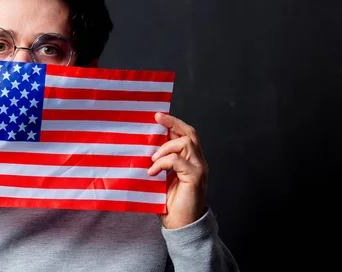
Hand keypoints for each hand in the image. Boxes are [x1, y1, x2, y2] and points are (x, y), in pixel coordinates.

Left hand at [148, 113, 207, 228]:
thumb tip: (141, 151)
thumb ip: (158, 164)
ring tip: (152, 160)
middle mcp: (198, 162)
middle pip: (190, 133)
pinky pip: (178, 160)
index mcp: (191, 160)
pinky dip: (162, 162)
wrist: (180, 226)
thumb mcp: (161, 179)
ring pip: (186, 143)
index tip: (158, 116)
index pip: (187, 135)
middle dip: (173, 123)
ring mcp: (199, 169)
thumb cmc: (170, 204)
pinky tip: (153, 172)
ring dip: (165, 147)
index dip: (174, 123)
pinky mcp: (195, 177)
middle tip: (157, 118)